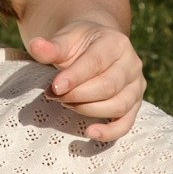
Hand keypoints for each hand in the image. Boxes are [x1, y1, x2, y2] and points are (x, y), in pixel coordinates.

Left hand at [27, 15, 144, 142]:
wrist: (94, 48)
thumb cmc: (78, 45)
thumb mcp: (65, 40)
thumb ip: (52, 46)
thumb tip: (36, 46)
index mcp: (116, 42)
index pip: (96, 62)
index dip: (75, 76)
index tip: (54, 87)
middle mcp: (132, 63)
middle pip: (108, 86)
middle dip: (79, 95)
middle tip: (55, 95)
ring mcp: (136, 86)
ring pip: (118, 105)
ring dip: (88, 110)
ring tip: (66, 104)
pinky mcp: (134, 105)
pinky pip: (126, 123)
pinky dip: (109, 132)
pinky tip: (89, 133)